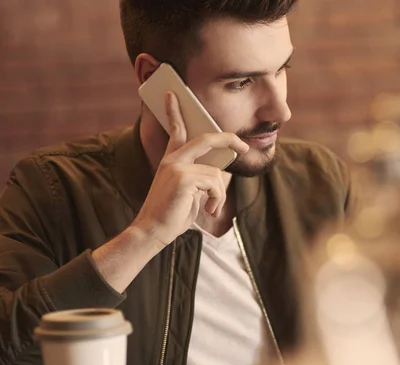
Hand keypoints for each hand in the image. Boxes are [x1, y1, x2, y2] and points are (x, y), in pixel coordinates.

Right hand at [131, 92, 248, 246]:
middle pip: (206, 140)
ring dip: (219, 194)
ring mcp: (177, 167)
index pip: (176, 130)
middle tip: (243, 146)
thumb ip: (200, 177)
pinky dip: (217, 199)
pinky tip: (209, 210)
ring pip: (216, 173)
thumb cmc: (172, 213)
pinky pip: (215, 184)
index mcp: (171, 160)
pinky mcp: (183, 178)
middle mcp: (172, 160)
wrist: (152, 231)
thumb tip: (221, 170)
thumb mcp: (189, 192)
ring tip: (211, 208)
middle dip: (229, 140)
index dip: (175, 111)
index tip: (172, 95)